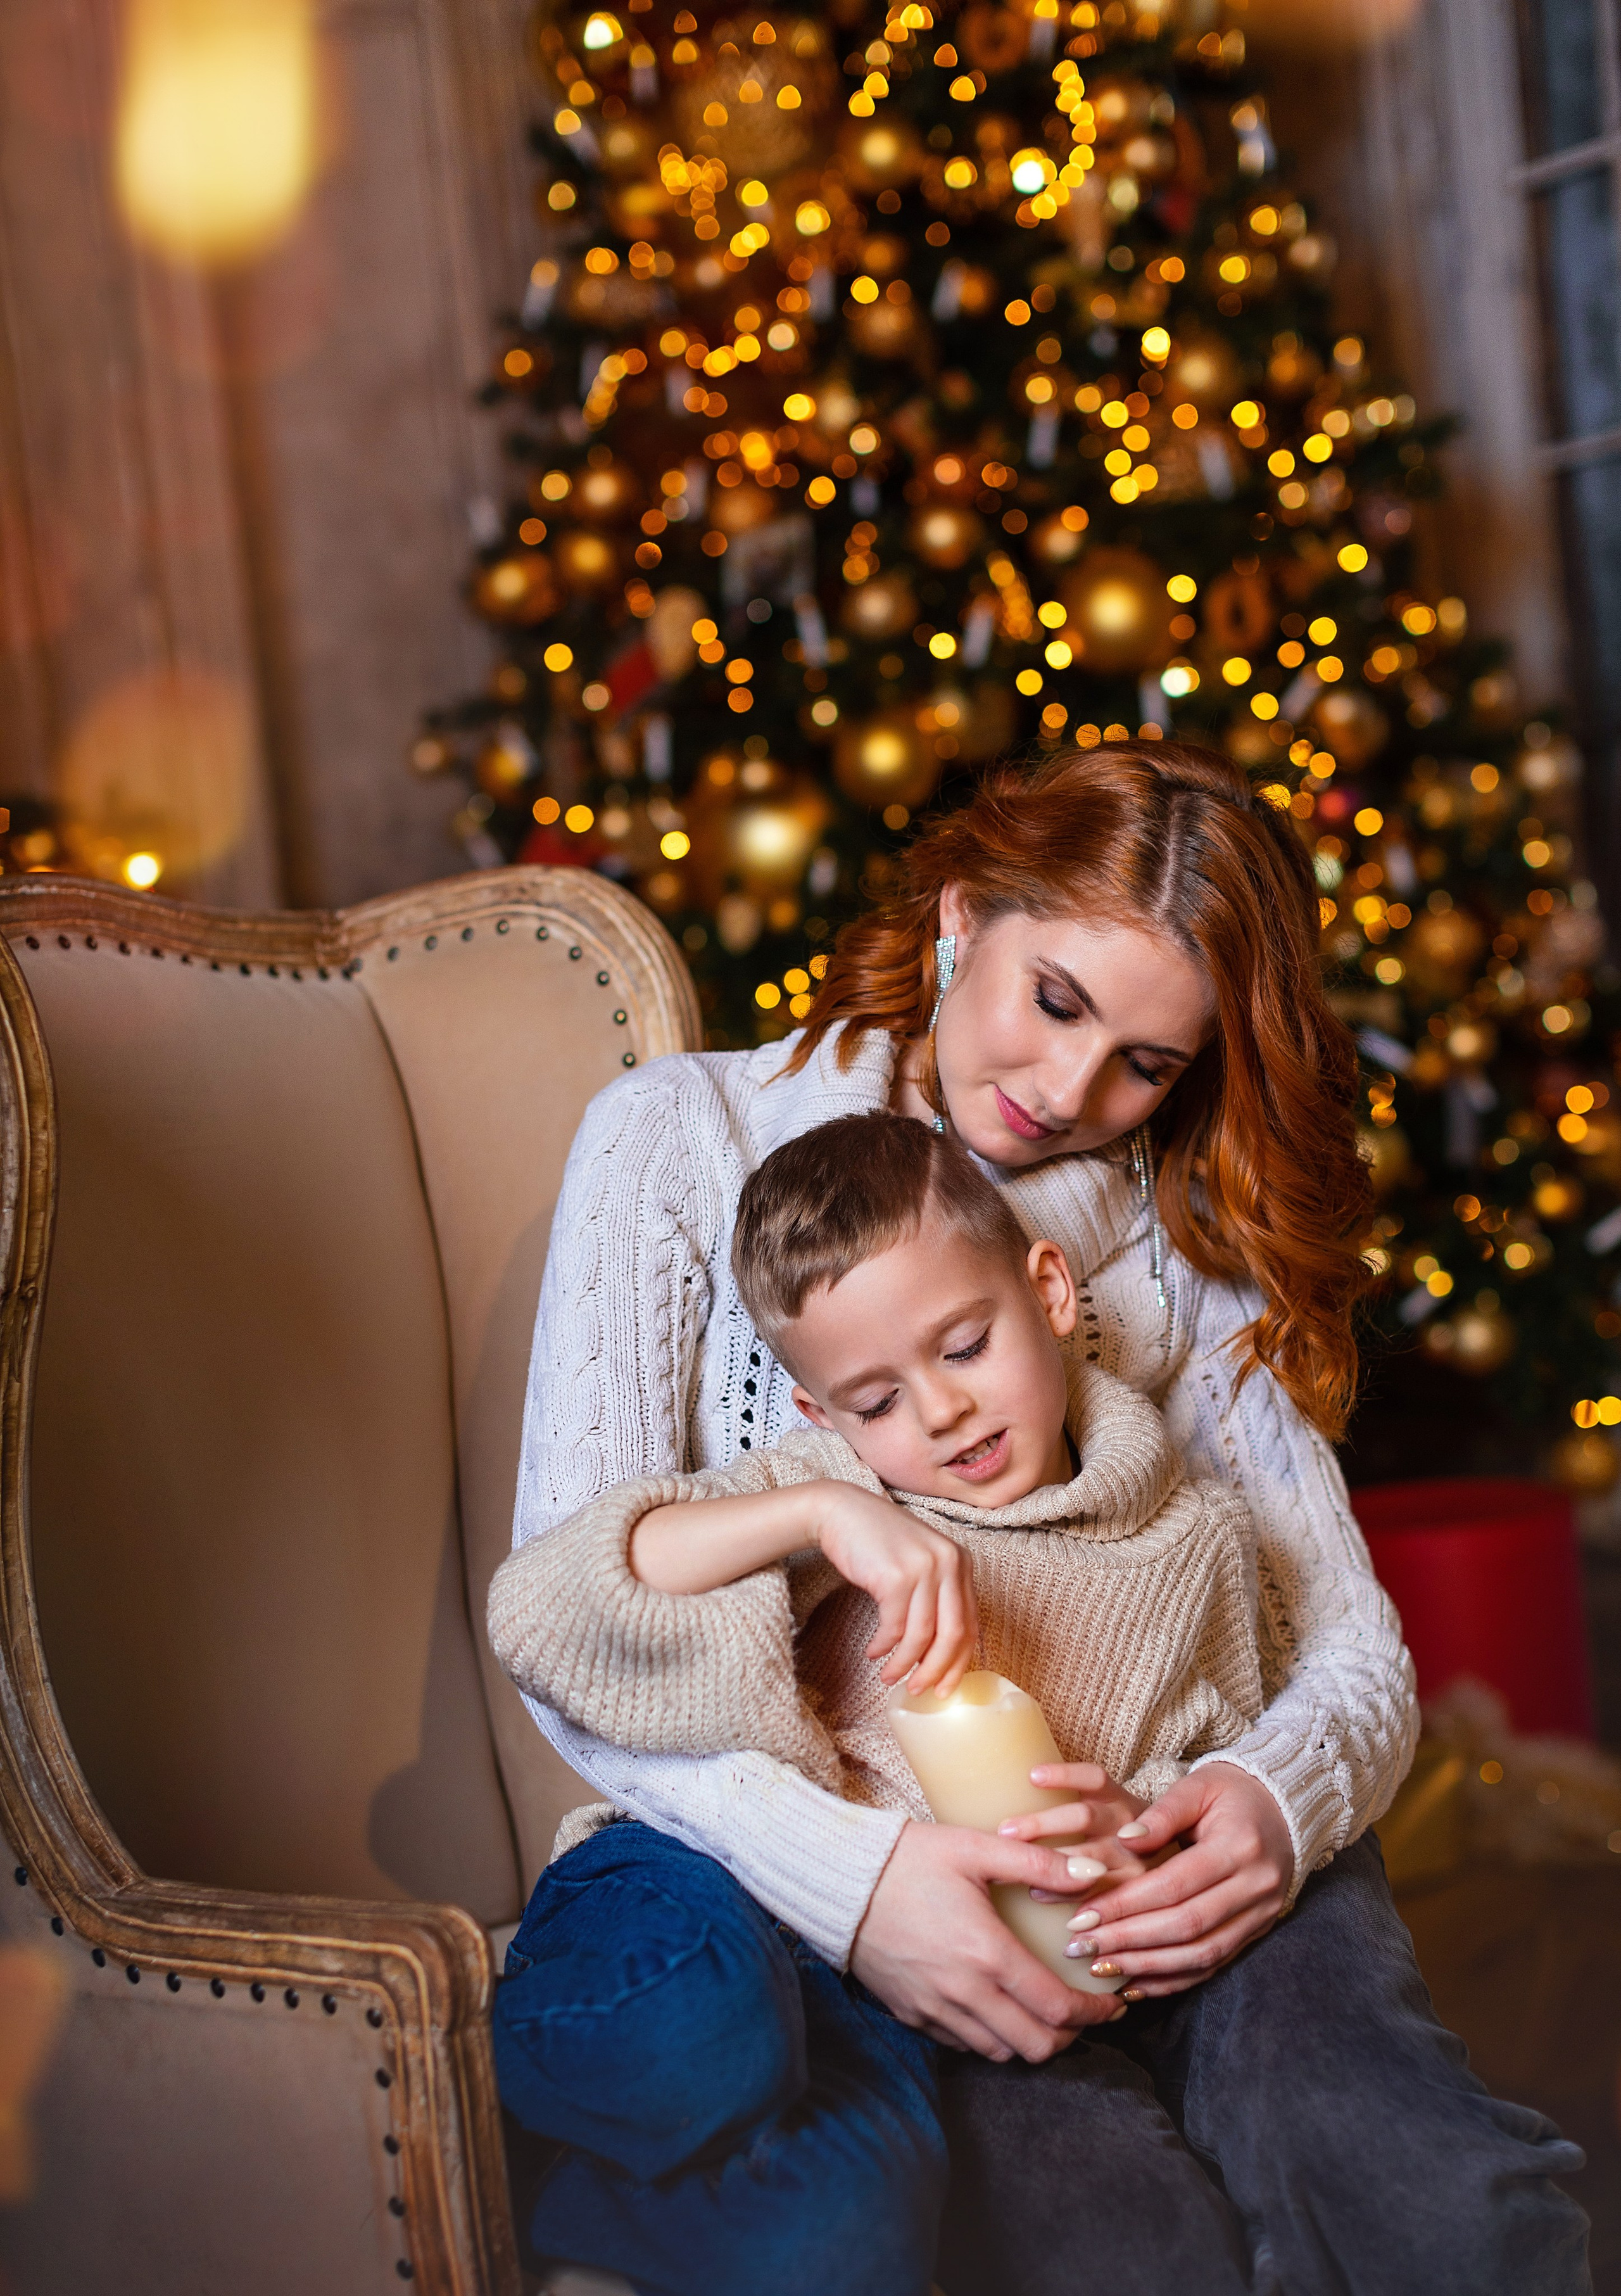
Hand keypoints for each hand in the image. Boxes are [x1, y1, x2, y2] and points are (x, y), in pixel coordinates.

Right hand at [813, 1485, 977, 1693]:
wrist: (842, 1510)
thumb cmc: (879, 1542)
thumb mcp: (920, 1563)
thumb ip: (937, 1597)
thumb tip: (939, 1655)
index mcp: (961, 1562)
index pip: (971, 1624)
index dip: (958, 1662)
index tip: (945, 1687)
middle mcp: (949, 1562)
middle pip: (953, 1635)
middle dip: (936, 1671)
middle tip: (919, 1690)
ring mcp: (924, 1568)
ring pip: (922, 1636)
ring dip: (904, 1664)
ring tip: (889, 1677)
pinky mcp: (896, 1576)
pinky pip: (894, 1627)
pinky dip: (884, 1646)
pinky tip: (874, 1651)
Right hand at [850, 1822, 1128, 2060]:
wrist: (838, 1879)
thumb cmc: (908, 1858)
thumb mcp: (975, 1848)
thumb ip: (1038, 1862)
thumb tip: (1093, 1870)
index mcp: (986, 1953)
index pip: (1057, 2008)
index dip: (1095, 2015)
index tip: (1113, 2005)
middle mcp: (964, 1993)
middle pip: (1035, 2047)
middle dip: (1069, 2036)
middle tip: (1082, 2013)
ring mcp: (934, 2010)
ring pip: (1000, 2051)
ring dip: (1029, 2039)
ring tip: (1042, 2011)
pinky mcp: (911, 2014)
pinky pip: (963, 2044)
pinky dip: (990, 2036)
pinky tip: (997, 2008)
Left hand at [995, 1761, 1150, 1895]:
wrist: (1171, 1866)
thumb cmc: (1119, 1835)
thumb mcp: (1108, 1810)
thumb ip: (1073, 1804)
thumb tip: (1012, 1792)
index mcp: (1119, 1797)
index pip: (1094, 1778)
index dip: (1065, 1775)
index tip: (1033, 1776)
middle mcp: (1129, 1823)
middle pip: (1084, 1817)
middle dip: (1042, 1824)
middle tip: (1005, 1831)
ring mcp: (1134, 1857)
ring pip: (1088, 1857)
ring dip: (1048, 1860)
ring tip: (1013, 1863)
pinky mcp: (1134, 1887)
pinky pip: (1094, 1890)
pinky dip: (1064, 1892)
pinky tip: (1037, 1893)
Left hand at [1055, 1763, 1294, 1997]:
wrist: (1283, 1809)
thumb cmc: (1231, 1793)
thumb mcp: (1197, 1786)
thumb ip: (1161, 1814)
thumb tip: (1124, 1841)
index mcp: (1239, 1846)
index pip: (1174, 1885)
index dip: (1126, 1904)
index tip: (1081, 1916)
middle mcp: (1256, 1887)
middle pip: (1186, 1926)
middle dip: (1128, 1941)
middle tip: (1080, 1947)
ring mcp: (1260, 1915)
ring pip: (1201, 1955)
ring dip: (1147, 1967)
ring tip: (1100, 1968)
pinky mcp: (1256, 1933)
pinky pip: (1213, 1966)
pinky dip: (1173, 1981)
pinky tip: (1135, 1985)